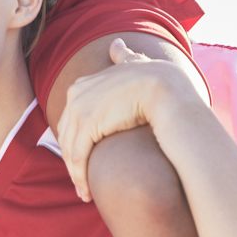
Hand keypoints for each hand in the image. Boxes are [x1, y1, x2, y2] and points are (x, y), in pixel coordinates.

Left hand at [55, 40, 194, 201]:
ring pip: (71, 149)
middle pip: (68, 136)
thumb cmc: (159, 81)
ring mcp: (80, 108)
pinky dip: (80, 176)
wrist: (168, 92)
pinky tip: (86, 192)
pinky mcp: (87, 125)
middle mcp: (76, 93)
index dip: (77, 142)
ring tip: (84, 193)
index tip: (85, 161)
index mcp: (83, 84)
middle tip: (81, 184)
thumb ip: (124, 58)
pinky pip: (78, 156)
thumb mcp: (136, 65)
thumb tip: (116, 44)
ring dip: (75, 174)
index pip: (72, 120)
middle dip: (73, 161)